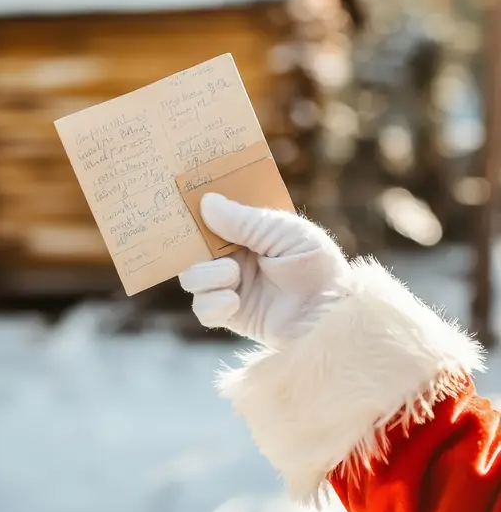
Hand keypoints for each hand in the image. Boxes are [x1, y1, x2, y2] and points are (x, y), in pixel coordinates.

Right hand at [179, 193, 349, 350]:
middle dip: (190, 244)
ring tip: (232, 274)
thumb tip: (206, 202)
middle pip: (193, 246)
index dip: (197, 207)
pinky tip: (234, 301)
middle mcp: (234, 256)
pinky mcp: (231, 314)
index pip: (213, 214)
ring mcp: (230, 285)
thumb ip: (244, 221)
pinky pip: (202, 309)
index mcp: (248, 230)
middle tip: (195, 241)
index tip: (181, 197)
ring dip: (205, 275)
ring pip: (192, 277)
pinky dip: (212, 304)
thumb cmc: (316, 266)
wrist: (330, 313)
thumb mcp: (284, 233)